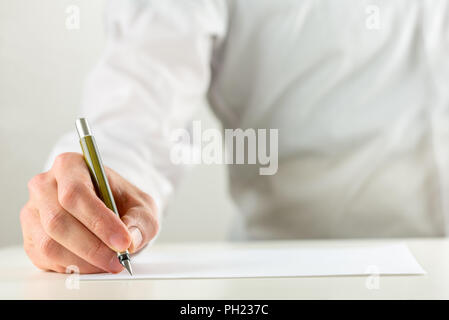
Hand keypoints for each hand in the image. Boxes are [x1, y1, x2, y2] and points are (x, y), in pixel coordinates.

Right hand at [20, 152, 158, 273]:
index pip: (75, 193)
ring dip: (83, 261)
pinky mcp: (30, 238)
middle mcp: (44, 186)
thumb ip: (141, 221)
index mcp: (70, 166)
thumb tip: (131, 239)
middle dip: (93, 247)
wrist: (110, 211)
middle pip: (58, 221)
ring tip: (109, 263)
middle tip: (119, 260)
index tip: (123, 242)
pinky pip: (45, 259)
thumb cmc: (122, 203)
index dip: (100, 221)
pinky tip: (93, 264)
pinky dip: (73, 267)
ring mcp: (33, 213)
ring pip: (49, 244)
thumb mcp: (142, 206)